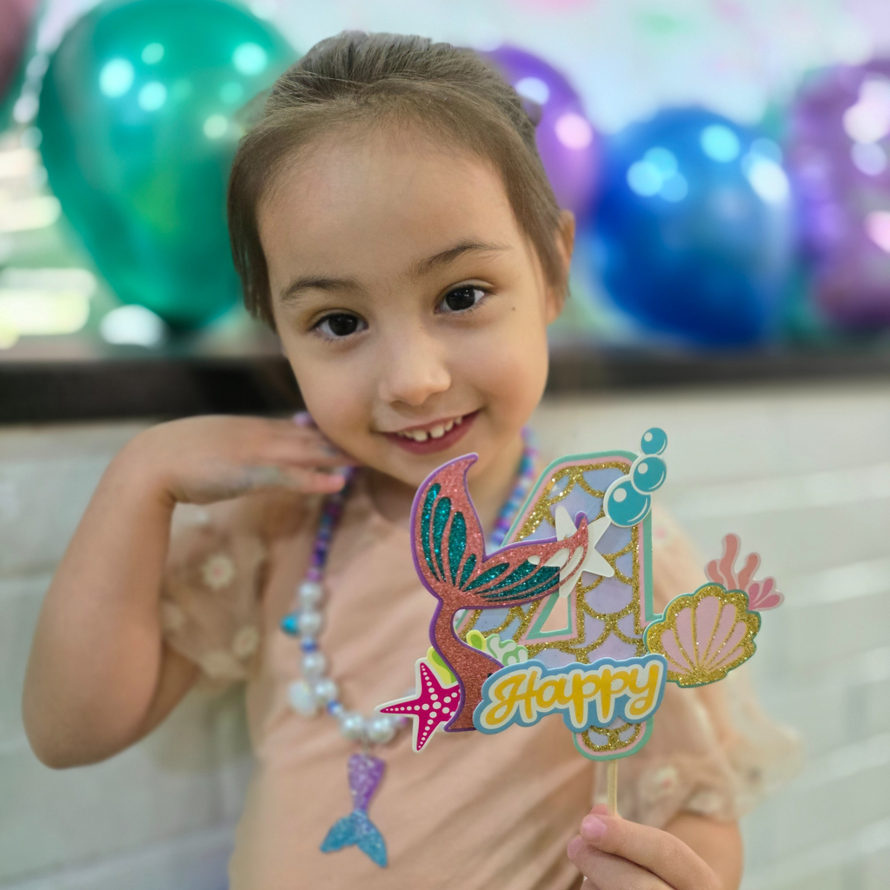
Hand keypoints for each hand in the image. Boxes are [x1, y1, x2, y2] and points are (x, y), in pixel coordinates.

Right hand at [118, 414, 355, 505]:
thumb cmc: (174, 459)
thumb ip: (238, 452)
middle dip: (342, 440)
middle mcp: (260, 434)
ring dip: (338, 457)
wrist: (150, 461)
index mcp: (251, 428)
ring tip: (367, 460)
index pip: (298, 429)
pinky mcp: (250, 472)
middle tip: (374, 444)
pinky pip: (290, 476)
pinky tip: (336, 483)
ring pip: (308, 452)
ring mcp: (257, 451)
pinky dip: (315, 479)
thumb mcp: (214, 450)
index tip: (349, 435)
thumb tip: (250, 462)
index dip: (326, 433)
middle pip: (311, 436)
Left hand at [567, 805, 720, 889]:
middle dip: (601, 864)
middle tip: (575, 846)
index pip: (667, 853)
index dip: (625, 837)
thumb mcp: (659, 860)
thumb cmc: (662, 882)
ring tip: (594, 877)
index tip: (587, 825)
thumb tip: (598, 812)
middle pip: (638, 887)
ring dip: (595, 887)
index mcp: (703, 882)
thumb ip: (629, 838)